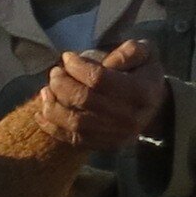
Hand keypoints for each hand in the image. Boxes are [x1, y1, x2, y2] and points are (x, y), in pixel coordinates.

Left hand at [47, 40, 165, 159]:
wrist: (154, 107)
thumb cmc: (144, 73)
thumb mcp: (146, 53)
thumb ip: (129, 52)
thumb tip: (106, 62)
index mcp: (140, 91)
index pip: (99, 79)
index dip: (77, 67)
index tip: (67, 57)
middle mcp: (128, 117)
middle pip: (84, 100)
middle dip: (61, 84)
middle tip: (55, 73)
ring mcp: (115, 134)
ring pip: (75, 122)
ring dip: (53, 105)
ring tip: (46, 90)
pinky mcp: (103, 145)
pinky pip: (72, 139)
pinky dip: (52, 127)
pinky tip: (41, 112)